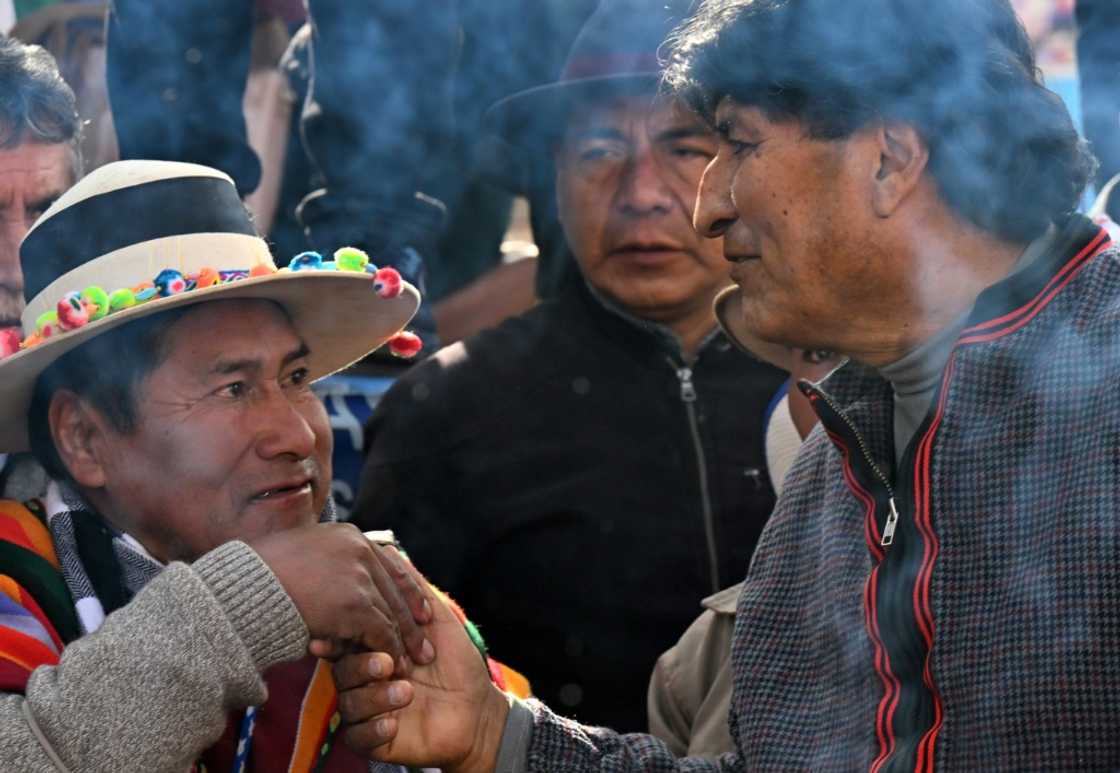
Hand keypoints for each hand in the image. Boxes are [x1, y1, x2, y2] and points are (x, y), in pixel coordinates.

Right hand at [250, 523, 433, 664]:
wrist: (240, 591)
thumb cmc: (257, 580)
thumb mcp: (299, 557)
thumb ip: (324, 564)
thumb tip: (331, 578)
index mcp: (347, 535)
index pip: (389, 563)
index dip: (407, 589)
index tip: (421, 611)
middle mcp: (358, 549)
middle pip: (395, 589)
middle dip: (411, 620)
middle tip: (424, 643)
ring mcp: (358, 576)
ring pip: (390, 614)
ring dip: (403, 641)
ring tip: (412, 661)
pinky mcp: (355, 605)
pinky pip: (381, 633)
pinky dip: (389, 652)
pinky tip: (393, 666)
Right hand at [332, 584, 509, 772]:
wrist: (478, 707)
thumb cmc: (457, 662)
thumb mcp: (438, 620)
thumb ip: (413, 589)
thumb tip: (391, 548)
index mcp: (373, 650)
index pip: (347, 642)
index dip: (339, 640)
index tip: (332, 638)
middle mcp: (365, 679)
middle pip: (342, 672)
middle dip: (362, 667)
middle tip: (388, 664)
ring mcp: (368, 710)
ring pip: (349, 704)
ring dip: (374, 697)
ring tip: (406, 691)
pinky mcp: (375, 738)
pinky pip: (358, 737)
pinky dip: (374, 729)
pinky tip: (395, 722)